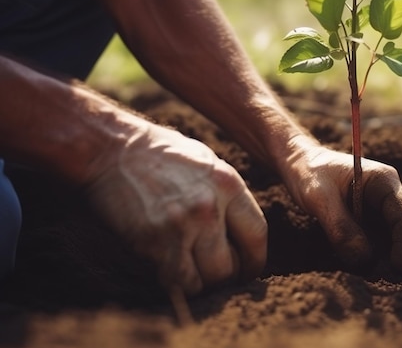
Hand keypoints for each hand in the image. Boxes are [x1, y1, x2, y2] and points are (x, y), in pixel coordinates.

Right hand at [85, 124, 266, 293]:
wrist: (110, 149)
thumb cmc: (159, 154)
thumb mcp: (206, 163)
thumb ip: (227, 195)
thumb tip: (242, 229)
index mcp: (228, 184)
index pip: (258, 234)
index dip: (254, 260)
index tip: (247, 268)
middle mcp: (209, 207)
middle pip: (232, 266)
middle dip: (227, 276)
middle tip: (216, 273)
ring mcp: (181, 226)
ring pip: (208, 280)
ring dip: (203, 283)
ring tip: (194, 272)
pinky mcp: (152, 243)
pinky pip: (178, 282)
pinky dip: (178, 284)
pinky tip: (172, 271)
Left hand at [282, 140, 401, 275]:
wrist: (299, 163)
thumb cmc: (310, 172)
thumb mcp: (319, 196)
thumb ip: (340, 225)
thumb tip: (363, 259)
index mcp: (383, 182)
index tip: (401, 266)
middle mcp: (388, 196)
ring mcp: (380, 210)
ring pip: (399, 238)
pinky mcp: (369, 222)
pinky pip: (382, 242)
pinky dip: (386, 258)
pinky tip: (393, 278)